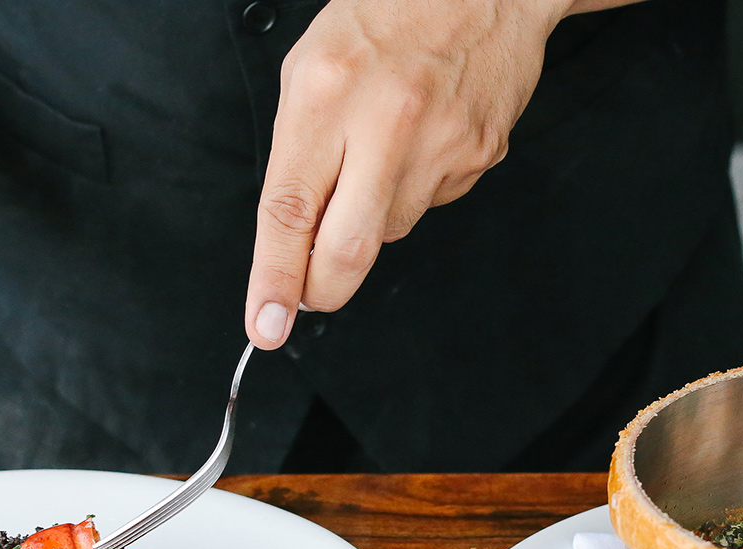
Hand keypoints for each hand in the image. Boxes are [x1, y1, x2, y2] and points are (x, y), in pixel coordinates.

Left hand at [244, 0, 568, 347]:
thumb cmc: (392, 12)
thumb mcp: (313, 64)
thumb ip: (297, 149)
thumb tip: (290, 231)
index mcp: (328, 91)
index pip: (288, 210)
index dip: (273, 279)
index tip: (263, 324)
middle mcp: (385, 121)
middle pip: (346, 250)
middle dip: (321, 289)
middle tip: (309, 294)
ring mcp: (440, 144)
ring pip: (388, 231)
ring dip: (371, 215)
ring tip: (382, 150)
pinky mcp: (479, 157)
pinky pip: (432, 203)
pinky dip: (415, 187)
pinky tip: (422, 139)